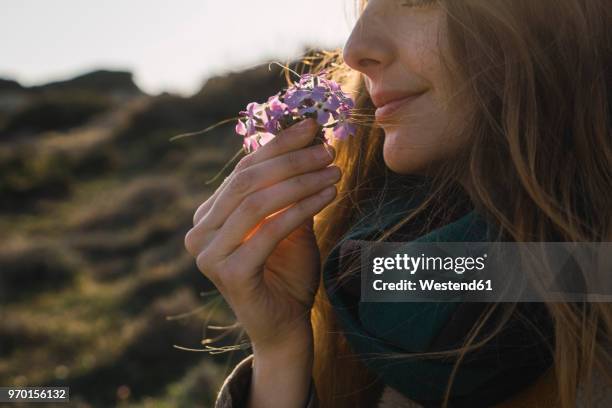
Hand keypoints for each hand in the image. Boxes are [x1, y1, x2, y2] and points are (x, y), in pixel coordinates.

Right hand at [184, 118, 338, 354]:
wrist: (285, 325)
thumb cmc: (287, 273)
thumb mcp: (288, 223)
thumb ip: (290, 188)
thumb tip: (310, 139)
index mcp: (208, 216)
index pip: (242, 170)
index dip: (278, 145)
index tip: (312, 126)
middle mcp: (199, 232)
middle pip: (246, 181)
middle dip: (291, 160)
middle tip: (327, 149)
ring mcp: (208, 254)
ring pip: (257, 201)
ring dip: (301, 181)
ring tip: (334, 170)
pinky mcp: (229, 273)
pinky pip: (270, 229)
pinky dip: (302, 208)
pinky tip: (328, 196)